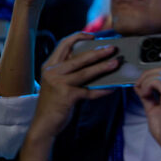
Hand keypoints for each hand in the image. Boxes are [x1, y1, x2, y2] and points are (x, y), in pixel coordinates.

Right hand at [20, 32, 118, 160]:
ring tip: (116, 63)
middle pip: (79, 58)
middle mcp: (52, 72)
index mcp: (49, 65)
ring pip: (85, 72)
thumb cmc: (54, 102)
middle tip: (112, 48)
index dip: (78, 37)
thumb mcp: (56, 82)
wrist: (44, 124)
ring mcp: (59, 84)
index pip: (64, 44)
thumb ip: (69, 71)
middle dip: (98, 52)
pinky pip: (89, 91)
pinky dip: (102, 90)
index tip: (93, 36)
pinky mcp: (67, 96)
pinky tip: (113, 88)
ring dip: (103, 67)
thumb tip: (95, 62)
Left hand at [135, 40, 160, 158]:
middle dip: (147, 73)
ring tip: (142, 92)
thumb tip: (140, 85)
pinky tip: (144, 94)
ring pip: (160, 73)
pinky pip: (158, 82)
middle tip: (139, 86)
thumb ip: (150, 95)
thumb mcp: (157, 109)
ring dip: (145, 81)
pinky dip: (147, 86)